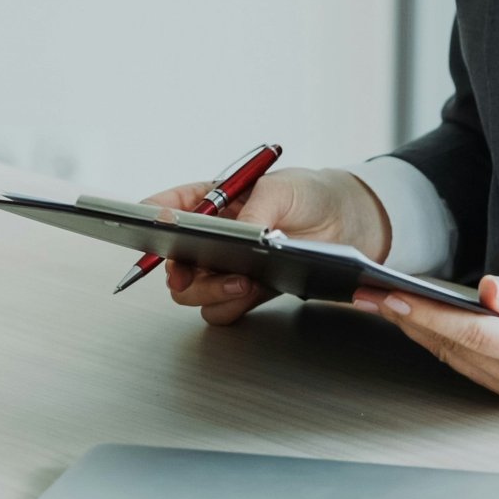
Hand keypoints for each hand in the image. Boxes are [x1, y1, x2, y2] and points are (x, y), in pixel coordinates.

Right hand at [149, 167, 391, 324]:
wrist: (350, 222)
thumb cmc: (311, 193)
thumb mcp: (282, 189)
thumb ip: (255, 210)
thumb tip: (241, 234)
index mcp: (213, 201)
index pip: (169, 206)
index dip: (151, 217)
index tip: (148, 225)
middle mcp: (214, 237)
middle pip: (174, 259)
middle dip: (175, 268)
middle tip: (186, 272)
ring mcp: (229, 266)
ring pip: (192, 291)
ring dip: (207, 290)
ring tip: (239, 281)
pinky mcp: (249, 291)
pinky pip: (221, 310)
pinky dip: (229, 306)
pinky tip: (250, 290)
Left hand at [349, 270, 498, 403]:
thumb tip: (484, 289)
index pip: (469, 332)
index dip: (424, 314)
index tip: (389, 296)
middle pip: (451, 346)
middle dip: (405, 318)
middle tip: (365, 289)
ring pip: (454, 355)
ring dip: (415, 328)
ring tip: (379, 297)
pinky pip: (467, 359)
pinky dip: (439, 336)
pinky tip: (419, 315)